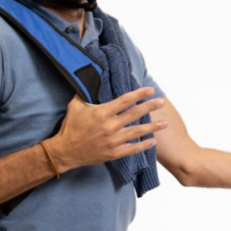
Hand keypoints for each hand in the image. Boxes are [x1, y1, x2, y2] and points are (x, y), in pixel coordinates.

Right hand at [44, 87, 167, 172]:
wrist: (65, 151)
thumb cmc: (70, 127)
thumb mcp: (75, 105)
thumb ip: (84, 92)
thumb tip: (89, 76)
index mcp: (102, 112)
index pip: (126, 100)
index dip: (140, 94)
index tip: (150, 90)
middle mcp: (110, 126)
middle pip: (135, 114)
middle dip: (150, 107)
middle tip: (161, 102)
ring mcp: (113, 141)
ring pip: (137, 131)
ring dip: (153, 127)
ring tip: (165, 123)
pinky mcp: (114, 153)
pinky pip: (132, 148)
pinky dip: (144, 145)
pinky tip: (152, 141)